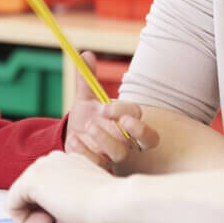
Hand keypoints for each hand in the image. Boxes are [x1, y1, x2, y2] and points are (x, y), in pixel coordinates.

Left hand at [7, 150, 137, 222]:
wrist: (120, 205)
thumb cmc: (117, 215)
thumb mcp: (91, 213)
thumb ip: (73, 216)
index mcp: (74, 167)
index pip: (51, 198)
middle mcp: (57, 162)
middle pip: (36, 202)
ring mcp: (43, 167)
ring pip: (25, 205)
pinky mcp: (31, 178)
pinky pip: (13, 207)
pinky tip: (51, 222)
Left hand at [64, 51, 159, 168]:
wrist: (73, 140)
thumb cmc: (88, 118)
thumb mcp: (86, 99)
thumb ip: (88, 80)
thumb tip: (86, 55)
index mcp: (127, 119)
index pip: (136, 114)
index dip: (123, 110)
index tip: (104, 107)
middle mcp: (128, 139)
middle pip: (150, 139)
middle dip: (139, 130)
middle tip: (122, 121)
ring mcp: (115, 155)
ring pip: (121, 154)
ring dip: (105, 139)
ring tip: (87, 127)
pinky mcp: (101, 167)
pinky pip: (99, 165)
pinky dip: (86, 152)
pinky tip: (75, 140)